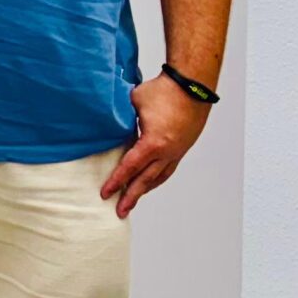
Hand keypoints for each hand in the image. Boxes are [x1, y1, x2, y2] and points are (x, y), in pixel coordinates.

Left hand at [99, 74, 212, 217]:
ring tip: (133, 200)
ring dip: (145, 190)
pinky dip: (157, 179)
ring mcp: (177, 152)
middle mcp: (167, 152)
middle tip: (119, 211)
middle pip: (145, 180)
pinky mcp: (182, 148)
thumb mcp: (133, 102)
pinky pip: (168, 169)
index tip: (105, 193)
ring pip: (159, 177)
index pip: (129, 167)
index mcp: (153, 143)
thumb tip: (107, 124)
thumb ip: (121, 118)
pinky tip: (150, 183)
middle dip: (131, 196)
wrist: (192, 86)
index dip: (116, 181)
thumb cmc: (163, 91)